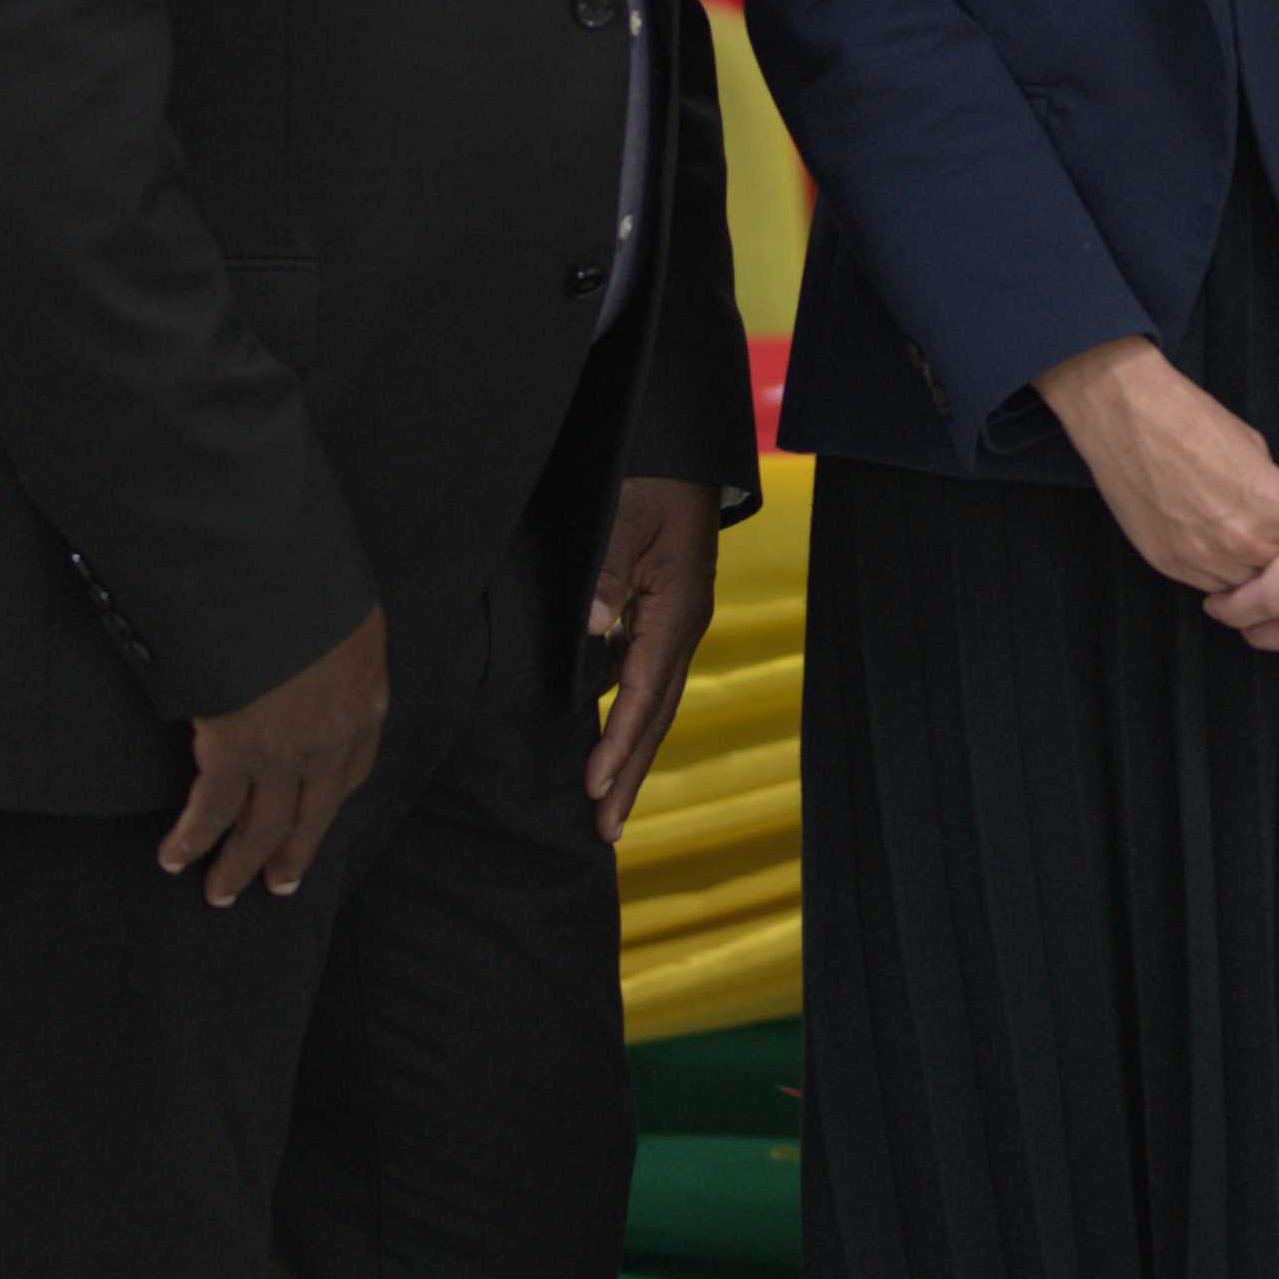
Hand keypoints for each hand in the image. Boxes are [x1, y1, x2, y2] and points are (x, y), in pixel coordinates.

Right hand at [159, 603, 388, 905]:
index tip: (318, 818)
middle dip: (293, 852)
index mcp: (365, 699)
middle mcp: (333, 736)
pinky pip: (214, 810)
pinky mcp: (237, 751)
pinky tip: (176, 858)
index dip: (333, 799)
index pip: (355, 768)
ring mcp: (287, 750)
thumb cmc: (309, 577)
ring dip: (239, 864)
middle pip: (314, 812)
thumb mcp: (346, 611)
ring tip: (222, 892)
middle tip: (279, 884)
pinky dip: (193, 839)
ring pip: (264, 825)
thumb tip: (313, 652)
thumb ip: (333, 644)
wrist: (276, 572)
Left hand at [580, 475, 718, 842]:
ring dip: (633, 754)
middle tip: (606, 832)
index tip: (593, 786)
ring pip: (657, 702)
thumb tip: (596, 625)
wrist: (683, 446)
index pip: (644, 689)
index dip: (618, 740)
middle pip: (659, 712)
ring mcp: (679, 622)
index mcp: (679, 606)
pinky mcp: (666, 615)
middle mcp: (685, 623)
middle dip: (632, 773)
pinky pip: (649, 680)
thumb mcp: (627, 511)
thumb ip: (611, 569)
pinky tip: (612, 741)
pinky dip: (632, 718)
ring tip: (609, 806)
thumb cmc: (652, 474)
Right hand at [1036, 338, 1278, 595]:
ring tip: (1246, 546)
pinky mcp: (1169, 564)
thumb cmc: (1191, 418)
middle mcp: (1242, 541)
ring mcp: (1203, 558)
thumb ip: (1273, 489)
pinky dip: (1218, 574)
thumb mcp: (1253, 446)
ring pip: (1246, 587)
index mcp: (1274, 506)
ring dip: (1250, 570)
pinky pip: (1208, 586)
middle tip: (1277, 539)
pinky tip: (1216, 550)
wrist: (1126, 416)